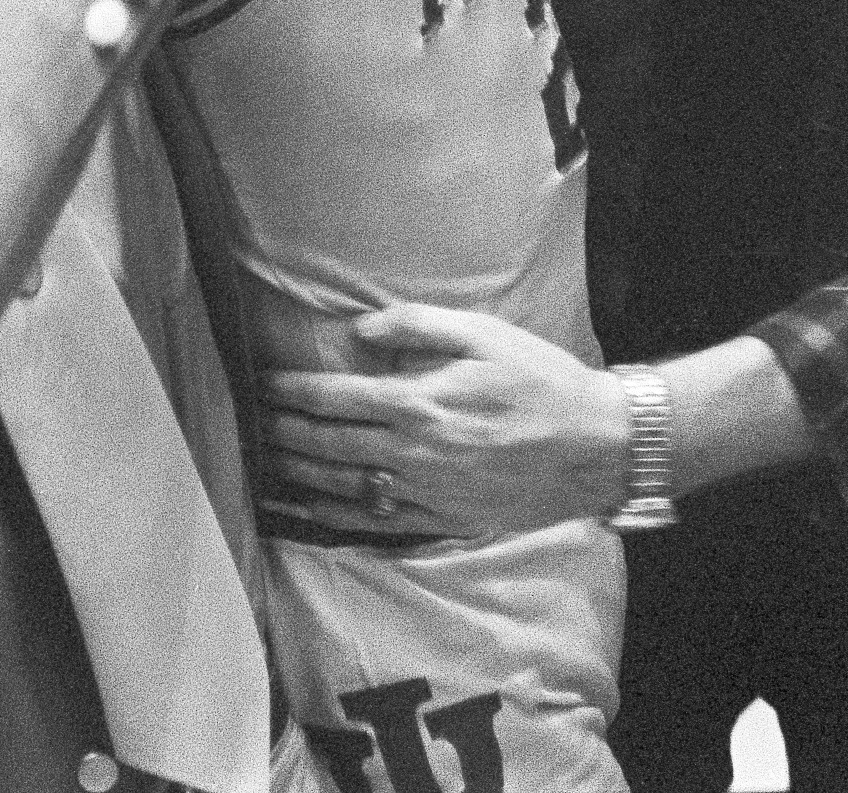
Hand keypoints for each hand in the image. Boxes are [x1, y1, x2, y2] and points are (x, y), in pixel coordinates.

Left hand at [258, 304, 629, 539]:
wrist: (596, 447)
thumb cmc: (540, 380)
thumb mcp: (483, 333)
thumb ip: (417, 325)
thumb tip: (361, 329)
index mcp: (421, 401)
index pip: (336, 397)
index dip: (292, 391)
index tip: (262, 384)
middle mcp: (416, 451)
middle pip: (330, 445)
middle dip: (284, 434)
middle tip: (252, 424)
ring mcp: (428, 491)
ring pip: (346, 486)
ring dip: (300, 475)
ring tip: (265, 464)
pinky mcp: (444, 518)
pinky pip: (378, 521)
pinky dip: (338, 515)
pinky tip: (312, 508)